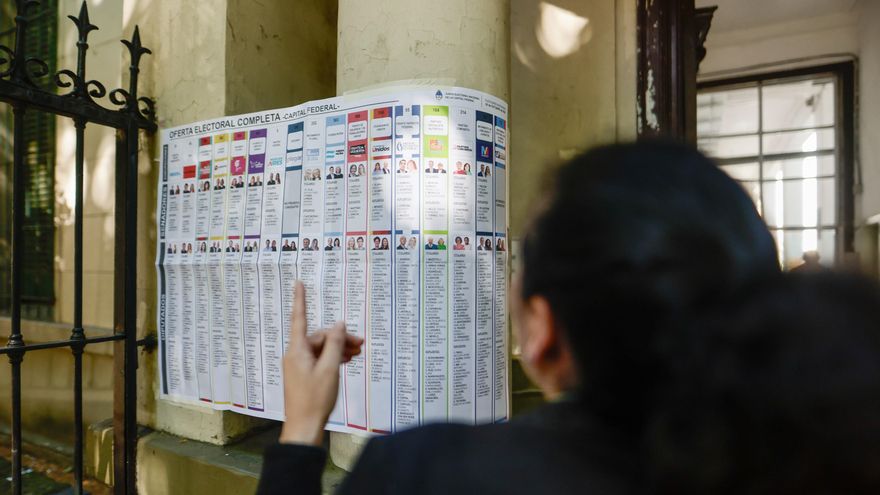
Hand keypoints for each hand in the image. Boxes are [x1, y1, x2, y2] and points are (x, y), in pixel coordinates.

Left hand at [279, 280, 362, 445]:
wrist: (304, 428)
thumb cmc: (315, 399)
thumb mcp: (329, 369)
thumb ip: (334, 344)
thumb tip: (337, 323)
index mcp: (297, 351)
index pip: (300, 319)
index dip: (300, 300)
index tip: (298, 283)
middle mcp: (295, 355)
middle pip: (319, 337)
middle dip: (339, 337)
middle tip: (360, 343)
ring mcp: (298, 366)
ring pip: (321, 349)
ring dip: (338, 348)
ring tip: (357, 352)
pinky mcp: (304, 376)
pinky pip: (319, 359)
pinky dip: (332, 358)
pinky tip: (346, 361)